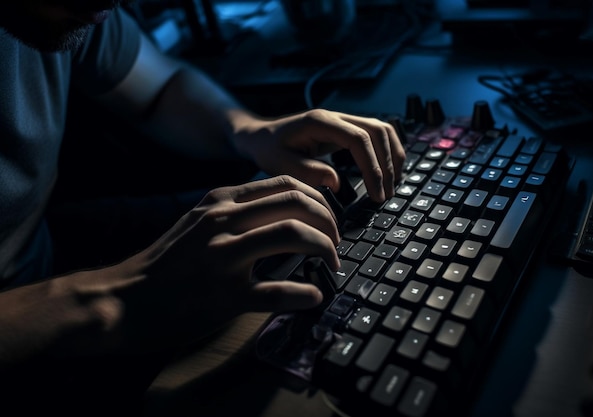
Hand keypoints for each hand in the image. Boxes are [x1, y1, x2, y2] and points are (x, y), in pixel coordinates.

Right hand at [120, 175, 340, 347]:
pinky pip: (277, 291)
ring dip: (324, 249)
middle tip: (337, 242)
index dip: (319, 199)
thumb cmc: (165, 262)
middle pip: (296, 203)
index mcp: (221, 201)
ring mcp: (223, 257)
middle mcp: (224, 221)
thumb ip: (235, 212)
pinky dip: (304, 294)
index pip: (286, 183)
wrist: (123, 297)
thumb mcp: (198, 221)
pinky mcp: (224, 295)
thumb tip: (280, 215)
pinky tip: (314, 296)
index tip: (329, 218)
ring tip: (333, 264)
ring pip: (291, 235)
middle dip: (329, 221)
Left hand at [231, 109, 405, 202]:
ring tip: (391, 185)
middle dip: (387, 164)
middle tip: (386, 194)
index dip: (372, 167)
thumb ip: (306, 173)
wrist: (261, 136)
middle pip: (378, 131)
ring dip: (392, 156)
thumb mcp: (278, 165)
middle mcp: (336, 116)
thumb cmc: (268, 150)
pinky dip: (387, 152)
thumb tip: (336, 182)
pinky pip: (376, 135)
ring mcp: (343, 121)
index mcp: (320, 122)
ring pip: (383, 130)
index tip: (376, 193)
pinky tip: (387, 172)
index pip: (359, 139)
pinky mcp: (347, 130)